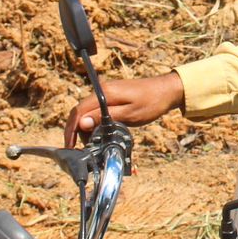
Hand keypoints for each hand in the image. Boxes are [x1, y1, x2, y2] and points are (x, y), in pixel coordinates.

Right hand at [63, 72, 184, 146]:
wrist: (167, 90)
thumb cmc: (151, 102)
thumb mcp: (129, 114)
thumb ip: (104, 118)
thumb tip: (82, 123)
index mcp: (104, 93)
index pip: (79, 111)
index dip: (71, 130)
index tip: (70, 145)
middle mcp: (102, 90)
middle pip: (80, 111)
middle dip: (76, 131)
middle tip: (81, 148)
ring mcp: (107, 92)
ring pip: (87, 112)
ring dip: (85, 128)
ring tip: (91, 144)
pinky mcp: (112, 97)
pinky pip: (96, 110)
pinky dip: (93, 122)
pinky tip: (98, 134)